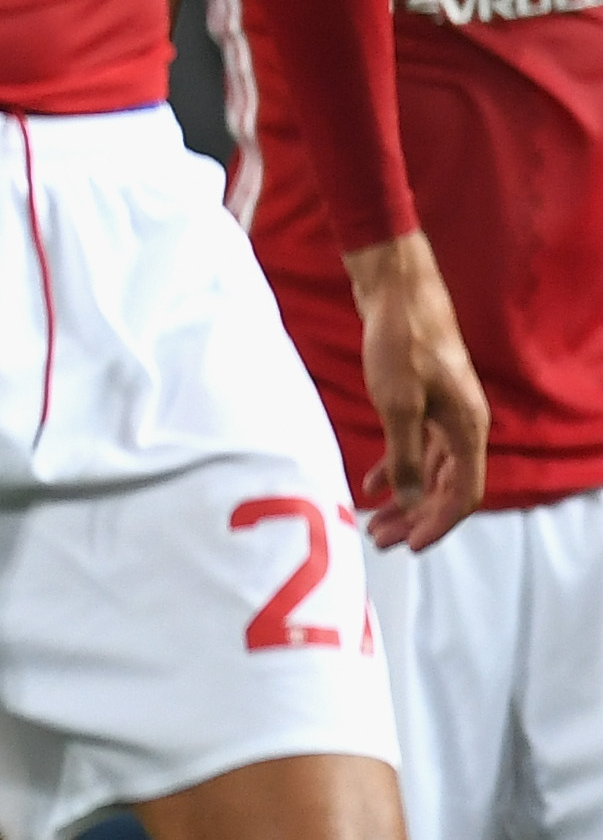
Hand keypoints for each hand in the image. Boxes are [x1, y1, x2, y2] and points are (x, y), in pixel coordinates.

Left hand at [348, 232, 491, 548]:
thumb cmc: (400, 344)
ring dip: (404, 497)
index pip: (462, 493)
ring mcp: (444, 411)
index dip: (437, 523)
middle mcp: (463, 424)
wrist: (396, 293)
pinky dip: (396, 467)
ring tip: (374, 522)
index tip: (409, 547)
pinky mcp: (422, 400)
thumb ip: (405, 457)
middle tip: (381, 541)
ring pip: (429, 469)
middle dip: (415, 517)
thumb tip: (409, 503)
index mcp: (468, 429)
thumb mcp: (397, 406)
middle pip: (445, 486)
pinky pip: (415, 447)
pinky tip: (372, 483)